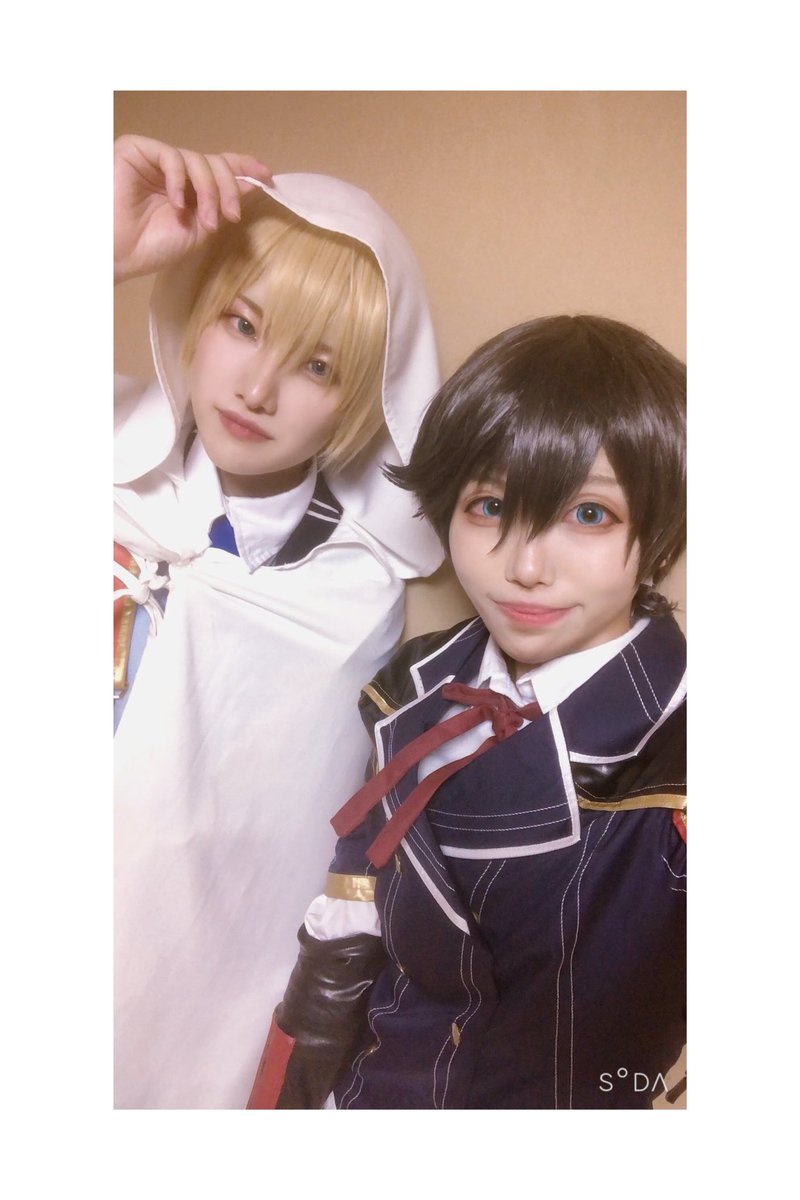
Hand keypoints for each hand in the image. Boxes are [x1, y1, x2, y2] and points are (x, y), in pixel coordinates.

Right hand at [114, 134, 272, 283]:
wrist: (115, 252)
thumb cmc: (152, 246)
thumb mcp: (199, 229)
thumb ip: (221, 206)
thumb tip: (252, 184)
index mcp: (189, 186)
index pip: (219, 167)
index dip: (244, 167)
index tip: (268, 176)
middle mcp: (174, 170)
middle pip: (214, 163)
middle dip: (228, 189)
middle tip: (232, 217)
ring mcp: (156, 158)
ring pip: (197, 160)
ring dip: (209, 191)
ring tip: (206, 221)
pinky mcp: (137, 150)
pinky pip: (171, 156)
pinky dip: (180, 180)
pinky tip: (178, 203)